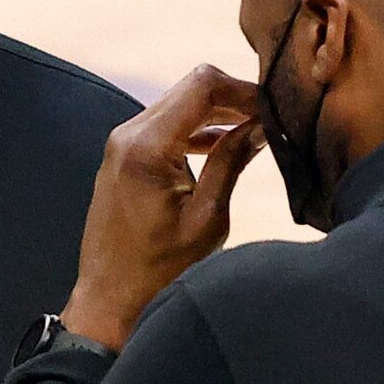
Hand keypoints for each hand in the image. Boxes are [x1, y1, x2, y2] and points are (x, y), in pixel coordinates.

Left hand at [61, 64, 267, 347]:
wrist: (109, 298)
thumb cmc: (158, 270)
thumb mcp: (207, 217)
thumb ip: (232, 162)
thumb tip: (262, 125)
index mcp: (147, 147)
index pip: (202, 84)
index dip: (244, 89)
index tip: (274, 109)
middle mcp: (128, 136)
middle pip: (191, 88)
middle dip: (234, 98)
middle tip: (271, 120)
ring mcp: (121, 144)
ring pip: (179, 104)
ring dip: (218, 113)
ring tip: (255, 133)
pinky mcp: (123, 157)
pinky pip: (166, 126)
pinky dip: (197, 129)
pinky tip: (225, 146)